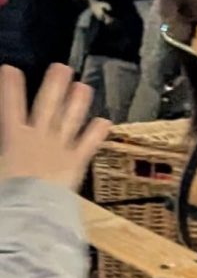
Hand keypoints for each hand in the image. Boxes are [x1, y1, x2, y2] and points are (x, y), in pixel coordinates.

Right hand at [0, 64, 110, 191]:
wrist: (28, 210)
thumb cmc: (6, 194)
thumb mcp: (0, 169)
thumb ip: (4, 161)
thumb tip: (6, 150)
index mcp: (14, 140)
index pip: (11, 107)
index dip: (11, 88)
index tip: (10, 69)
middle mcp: (38, 139)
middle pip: (47, 106)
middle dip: (54, 85)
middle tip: (62, 68)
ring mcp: (59, 149)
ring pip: (70, 120)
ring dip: (78, 102)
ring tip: (84, 86)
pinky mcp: (74, 163)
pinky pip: (88, 145)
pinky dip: (97, 133)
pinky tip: (105, 122)